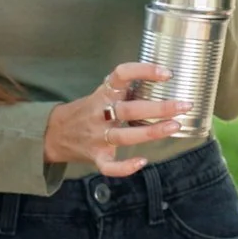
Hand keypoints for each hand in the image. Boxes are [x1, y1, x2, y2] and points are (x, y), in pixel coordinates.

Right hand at [44, 63, 186, 176]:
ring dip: (151, 132)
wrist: (53, 133)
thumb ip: (127, 89)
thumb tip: (167, 79)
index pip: (122, 75)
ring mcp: (97, 136)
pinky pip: (108, 166)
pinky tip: (142, 162)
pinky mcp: (95, 156)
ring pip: (124, 136)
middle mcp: (100, 113)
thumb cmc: (88, 110)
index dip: (144, 71)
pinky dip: (124, 167)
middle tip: (184, 105)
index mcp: (103, 93)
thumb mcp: (103, 92)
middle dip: (159, 108)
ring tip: (175, 126)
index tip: (168, 73)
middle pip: (129, 109)